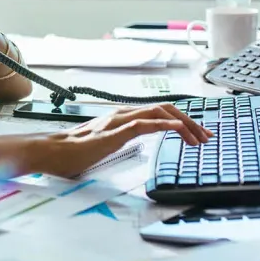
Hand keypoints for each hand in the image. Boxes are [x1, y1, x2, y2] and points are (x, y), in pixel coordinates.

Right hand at [34, 103, 212, 177]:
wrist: (53, 152)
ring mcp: (119, 121)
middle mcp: (123, 113)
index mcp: (122, 116)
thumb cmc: (74, 151)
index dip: (182, 119)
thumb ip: (121, 139)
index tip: (198, 133)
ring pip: (159, 112)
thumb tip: (135, 142)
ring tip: (199, 137)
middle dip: (190, 121)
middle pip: (165, 108)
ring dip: (184, 123)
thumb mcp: (106, 144)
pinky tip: (179, 130)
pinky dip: (166, 125)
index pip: (158, 112)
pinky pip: (145, 124)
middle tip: (207, 136)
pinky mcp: (116, 132)